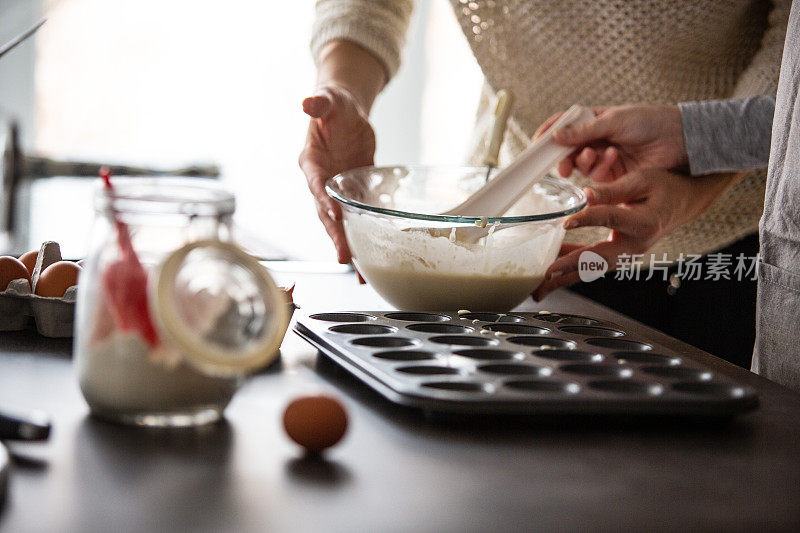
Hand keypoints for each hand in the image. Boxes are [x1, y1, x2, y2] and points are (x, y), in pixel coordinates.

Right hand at [299, 85, 375, 263]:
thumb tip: (308, 102)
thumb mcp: (330, 100)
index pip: (316, 184)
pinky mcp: (353, 193)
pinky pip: (357, 217)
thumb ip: (319, 103)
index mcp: (311, 161)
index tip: (332, 215)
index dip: (323, 200)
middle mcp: (321, 181)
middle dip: (336, 235)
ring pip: (340, 222)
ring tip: (360, 272)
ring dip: (349, 245)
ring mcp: (337, 190)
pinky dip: (363, 235)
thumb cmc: (334, 104)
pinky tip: (372, 257)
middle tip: (345, 257)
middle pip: (326, 213)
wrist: (345, 112)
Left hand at [532, 168, 734, 299]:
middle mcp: (633, 246)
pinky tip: (549, 270)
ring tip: (539, 287)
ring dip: (564, 278)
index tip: (566, 222)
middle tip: (544, 276)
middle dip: (567, 269)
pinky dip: (570, 270)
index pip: (610, 219)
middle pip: (596, 260)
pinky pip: (591, 265)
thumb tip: (586, 194)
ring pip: (590, 269)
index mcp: (643, 223)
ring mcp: (625, 254)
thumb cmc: (664, 189)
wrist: (684, 204)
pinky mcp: (617, 256)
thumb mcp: (642, 180)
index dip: (588, 219)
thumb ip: (613, 190)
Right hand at [534, 105, 688, 181]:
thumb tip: (555, 136)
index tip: (538, 143)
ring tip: (596, 154)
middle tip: (561, 165)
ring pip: (580, 165)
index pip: (564, 125)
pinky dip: (601, 168)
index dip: (549, 133)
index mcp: (594, 120)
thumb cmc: (649, 121)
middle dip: (563, 157)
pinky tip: (613, 157)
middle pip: (568, 150)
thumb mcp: (614, 120)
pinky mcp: (614, 175)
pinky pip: (596, 175)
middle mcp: (596, 139)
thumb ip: (583, 130)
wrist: (678, 140)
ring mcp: (604, 157)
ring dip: (585, 161)